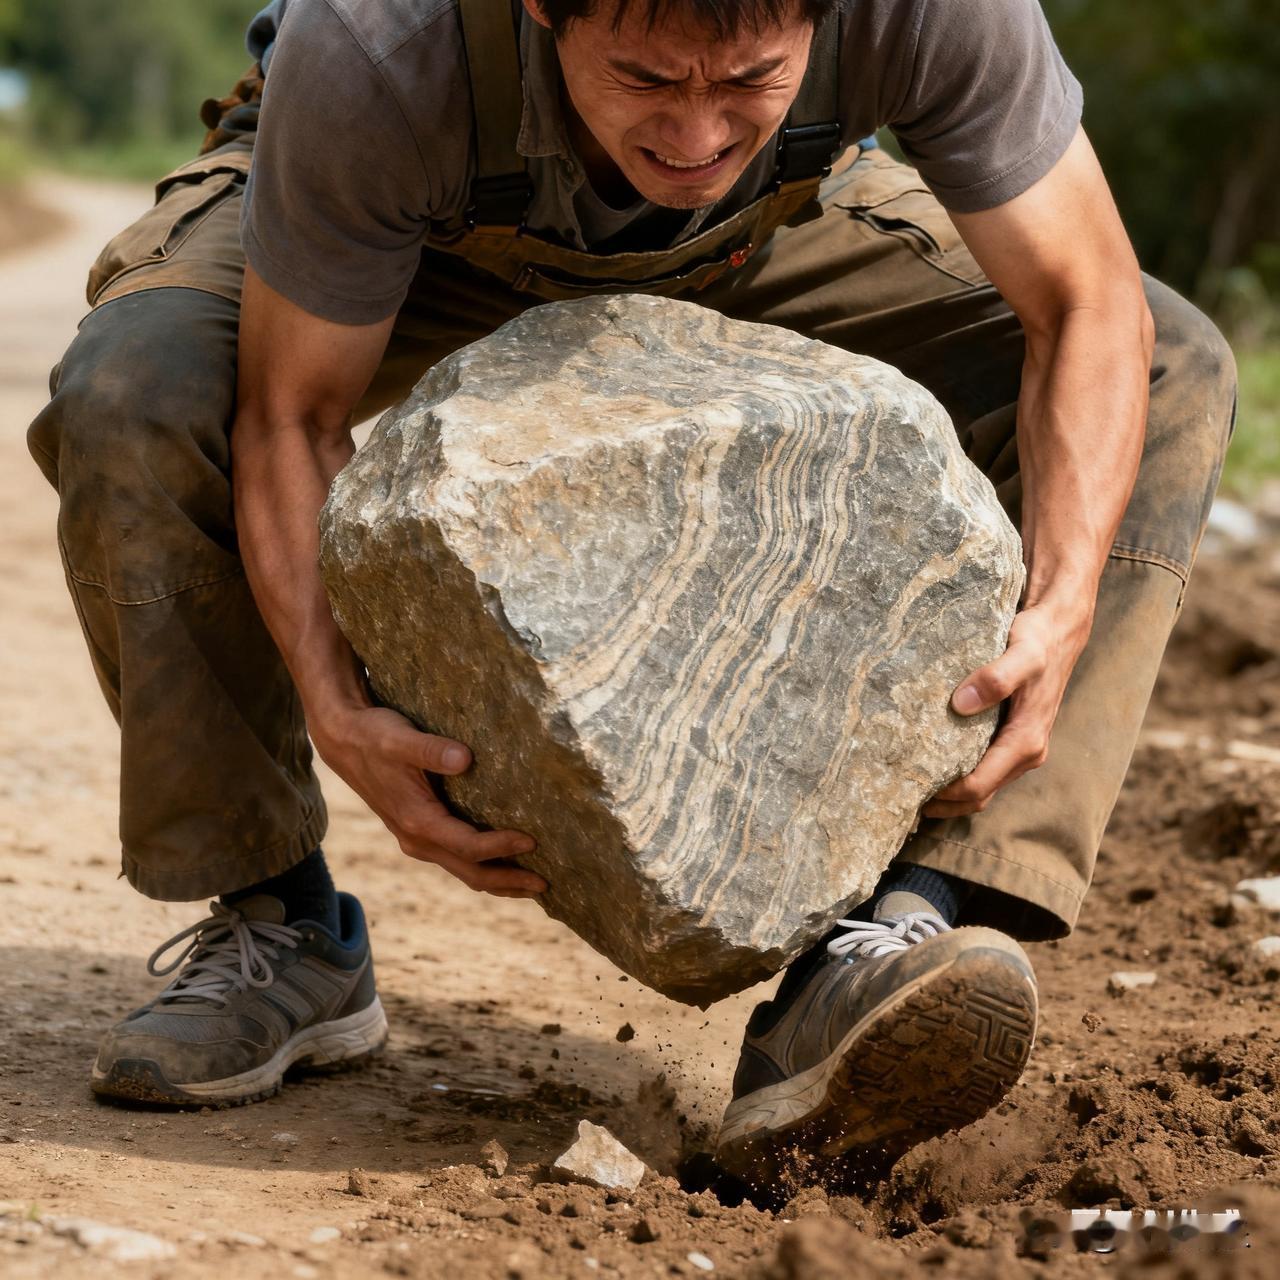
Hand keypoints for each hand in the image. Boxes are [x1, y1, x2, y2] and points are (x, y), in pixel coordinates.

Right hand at [312, 704, 546, 897]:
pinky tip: (505, 863)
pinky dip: (484, 867)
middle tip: (546, 884)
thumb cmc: (375, 736)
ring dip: (499, 880)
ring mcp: (418, 840)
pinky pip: (457, 859)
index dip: (502, 847)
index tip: (533, 840)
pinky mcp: (421, 832)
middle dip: (509, 881)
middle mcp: (418, 839)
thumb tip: (465, 759)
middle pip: (471, 873)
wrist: (345, 741)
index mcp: (418, 822)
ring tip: (533, 885)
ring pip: (465, 871)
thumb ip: (433, 749)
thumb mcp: (402, 738)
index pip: (469, 846)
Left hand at [923, 599, 1092, 818]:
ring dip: (947, 794)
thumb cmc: (1039, 641)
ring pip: (979, 786)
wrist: (1058, 630)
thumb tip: (961, 703)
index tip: (908, 788)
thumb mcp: (1021, 654)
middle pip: (977, 796)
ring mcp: (1018, 748)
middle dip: (941, 803)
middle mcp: (1025, 753)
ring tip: (907, 787)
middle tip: (897, 797)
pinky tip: (928, 765)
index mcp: (1026, 742)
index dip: (944, 794)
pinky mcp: (1009, 738)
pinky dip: (956, 775)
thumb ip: (996, 678)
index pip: (979, 785)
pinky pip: (981, 768)